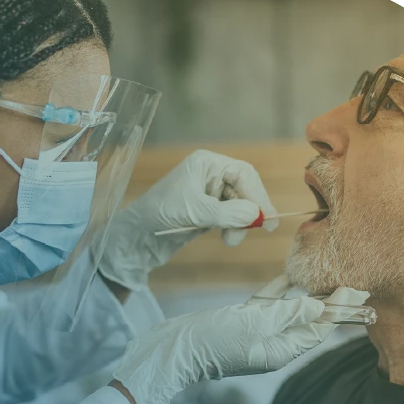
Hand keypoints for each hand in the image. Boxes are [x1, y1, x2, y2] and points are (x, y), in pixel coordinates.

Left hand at [99, 150, 277, 290]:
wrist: (138, 236)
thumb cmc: (161, 214)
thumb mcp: (196, 212)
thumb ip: (227, 213)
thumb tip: (256, 214)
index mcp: (206, 163)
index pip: (243, 173)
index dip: (257, 194)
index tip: (265, 217)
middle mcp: (210, 174)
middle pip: (245, 188)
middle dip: (250, 210)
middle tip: (260, 230)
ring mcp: (210, 193)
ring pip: (240, 205)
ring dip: (240, 223)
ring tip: (231, 240)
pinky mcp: (208, 211)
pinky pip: (231, 216)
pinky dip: (233, 228)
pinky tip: (228, 238)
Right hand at [112, 296, 332, 403]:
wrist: (173, 350)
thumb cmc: (211, 342)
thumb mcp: (251, 325)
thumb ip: (286, 314)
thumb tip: (316, 305)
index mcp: (280, 351)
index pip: (318, 329)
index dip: (339, 309)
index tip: (356, 289)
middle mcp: (273, 343)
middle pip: (309, 320)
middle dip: (331, 301)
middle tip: (354, 281)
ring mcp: (258, 331)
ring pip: (290, 309)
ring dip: (308, 293)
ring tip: (329, 275)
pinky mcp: (242, 320)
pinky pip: (268, 303)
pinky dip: (280, 290)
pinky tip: (292, 275)